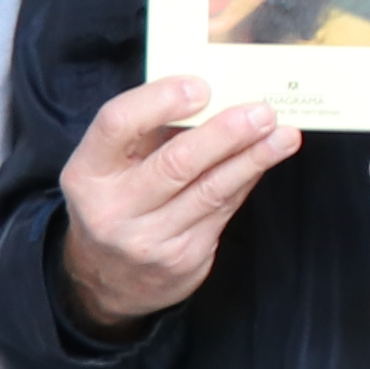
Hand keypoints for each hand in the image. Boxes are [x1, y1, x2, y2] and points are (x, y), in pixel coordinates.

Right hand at [55, 76, 298, 325]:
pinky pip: (222, 210)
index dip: (160, 100)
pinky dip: (245, 180)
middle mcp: (112, 209)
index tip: (201, 87)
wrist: (105, 281)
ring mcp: (148, 240)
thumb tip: (212, 95)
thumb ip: (149, 132)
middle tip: (261, 112)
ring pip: (210, 190)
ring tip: (282, 135)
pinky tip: (264, 160)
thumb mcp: (110, 168)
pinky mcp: (182, 259)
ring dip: (252, 159)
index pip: (118, 125)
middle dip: (225, 134)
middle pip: (176, 163)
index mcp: (86, 173)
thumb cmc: (115, 203)